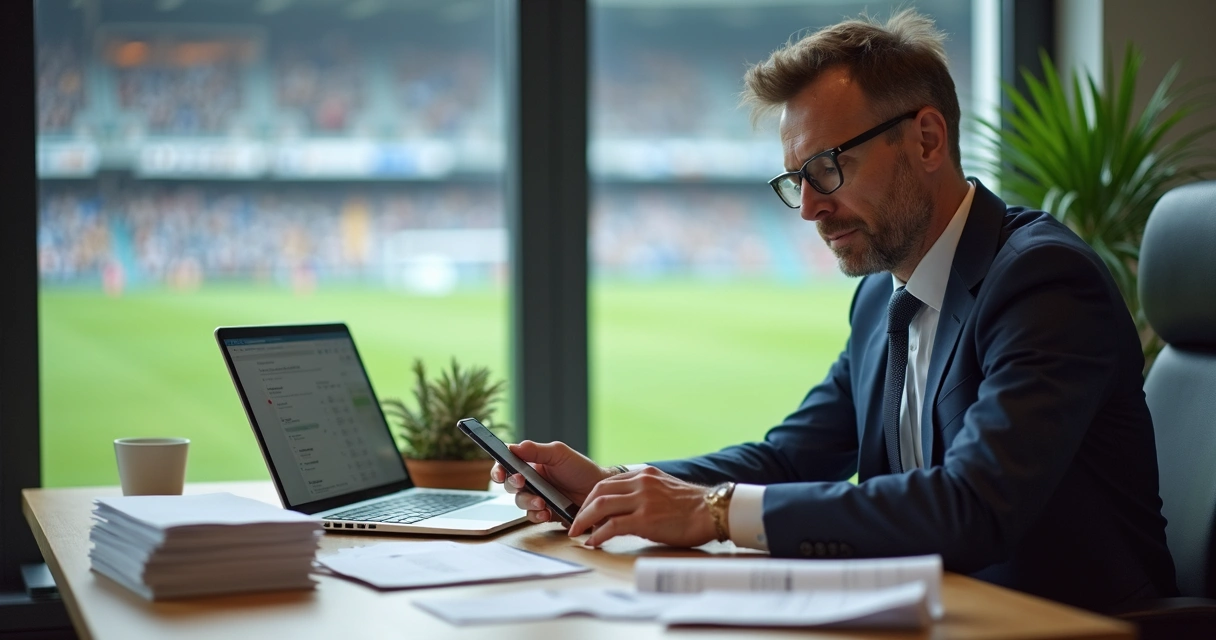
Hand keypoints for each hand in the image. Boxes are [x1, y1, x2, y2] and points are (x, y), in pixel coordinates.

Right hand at [489, 440, 611, 524]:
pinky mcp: (545, 512)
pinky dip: (536, 515)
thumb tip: (513, 447)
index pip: (507, 463)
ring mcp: (537, 496)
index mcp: (531, 462)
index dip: (498, 468)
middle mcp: (531, 480)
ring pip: (520, 501)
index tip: (500, 473)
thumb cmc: (581, 469)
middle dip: (512, 484)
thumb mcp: (559, 454)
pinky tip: (546, 512)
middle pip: (509, 483)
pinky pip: (532, 516)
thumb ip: (535, 451)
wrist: (599, 490)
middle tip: (521, 483)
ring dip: (527, 501)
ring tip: (541, 501)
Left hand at [567, 466, 716, 547]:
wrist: (713, 511)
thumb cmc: (692, 506)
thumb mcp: (664, 489)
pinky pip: (612, 526)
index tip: (585, 510)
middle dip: (582, 508)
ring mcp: (642, 500)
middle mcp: (641, 483)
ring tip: (577, 532)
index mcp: (644, 475)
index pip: (608, 482)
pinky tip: (594, 542)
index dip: (591, 497)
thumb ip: (645, 493)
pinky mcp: (645, 519)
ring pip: (601, 506)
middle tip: (575, 523)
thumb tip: (627, 508)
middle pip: (598, 491)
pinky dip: (598, 534)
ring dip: (584, 521)